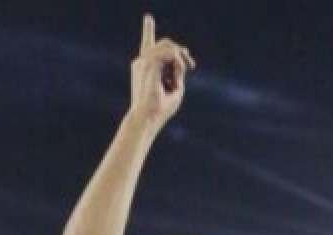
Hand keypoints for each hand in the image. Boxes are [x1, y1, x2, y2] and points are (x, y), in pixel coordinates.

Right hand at [128, 14, 193, 129]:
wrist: (148, 118)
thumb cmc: (161, 109)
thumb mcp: (175, 88)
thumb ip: (177, 72)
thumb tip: (180, 57)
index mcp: (145, 68)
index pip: (146, 45)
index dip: (147, 30)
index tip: (148, 18)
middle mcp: (142, 63)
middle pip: (163, 44)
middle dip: (179, 51)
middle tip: (191, 64)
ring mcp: (143, 62)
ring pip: (167, 45)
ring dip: (181, 55)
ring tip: (188, 66)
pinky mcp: (149, 63)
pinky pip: (169, 52)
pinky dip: (179, 60)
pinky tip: (182, 68)